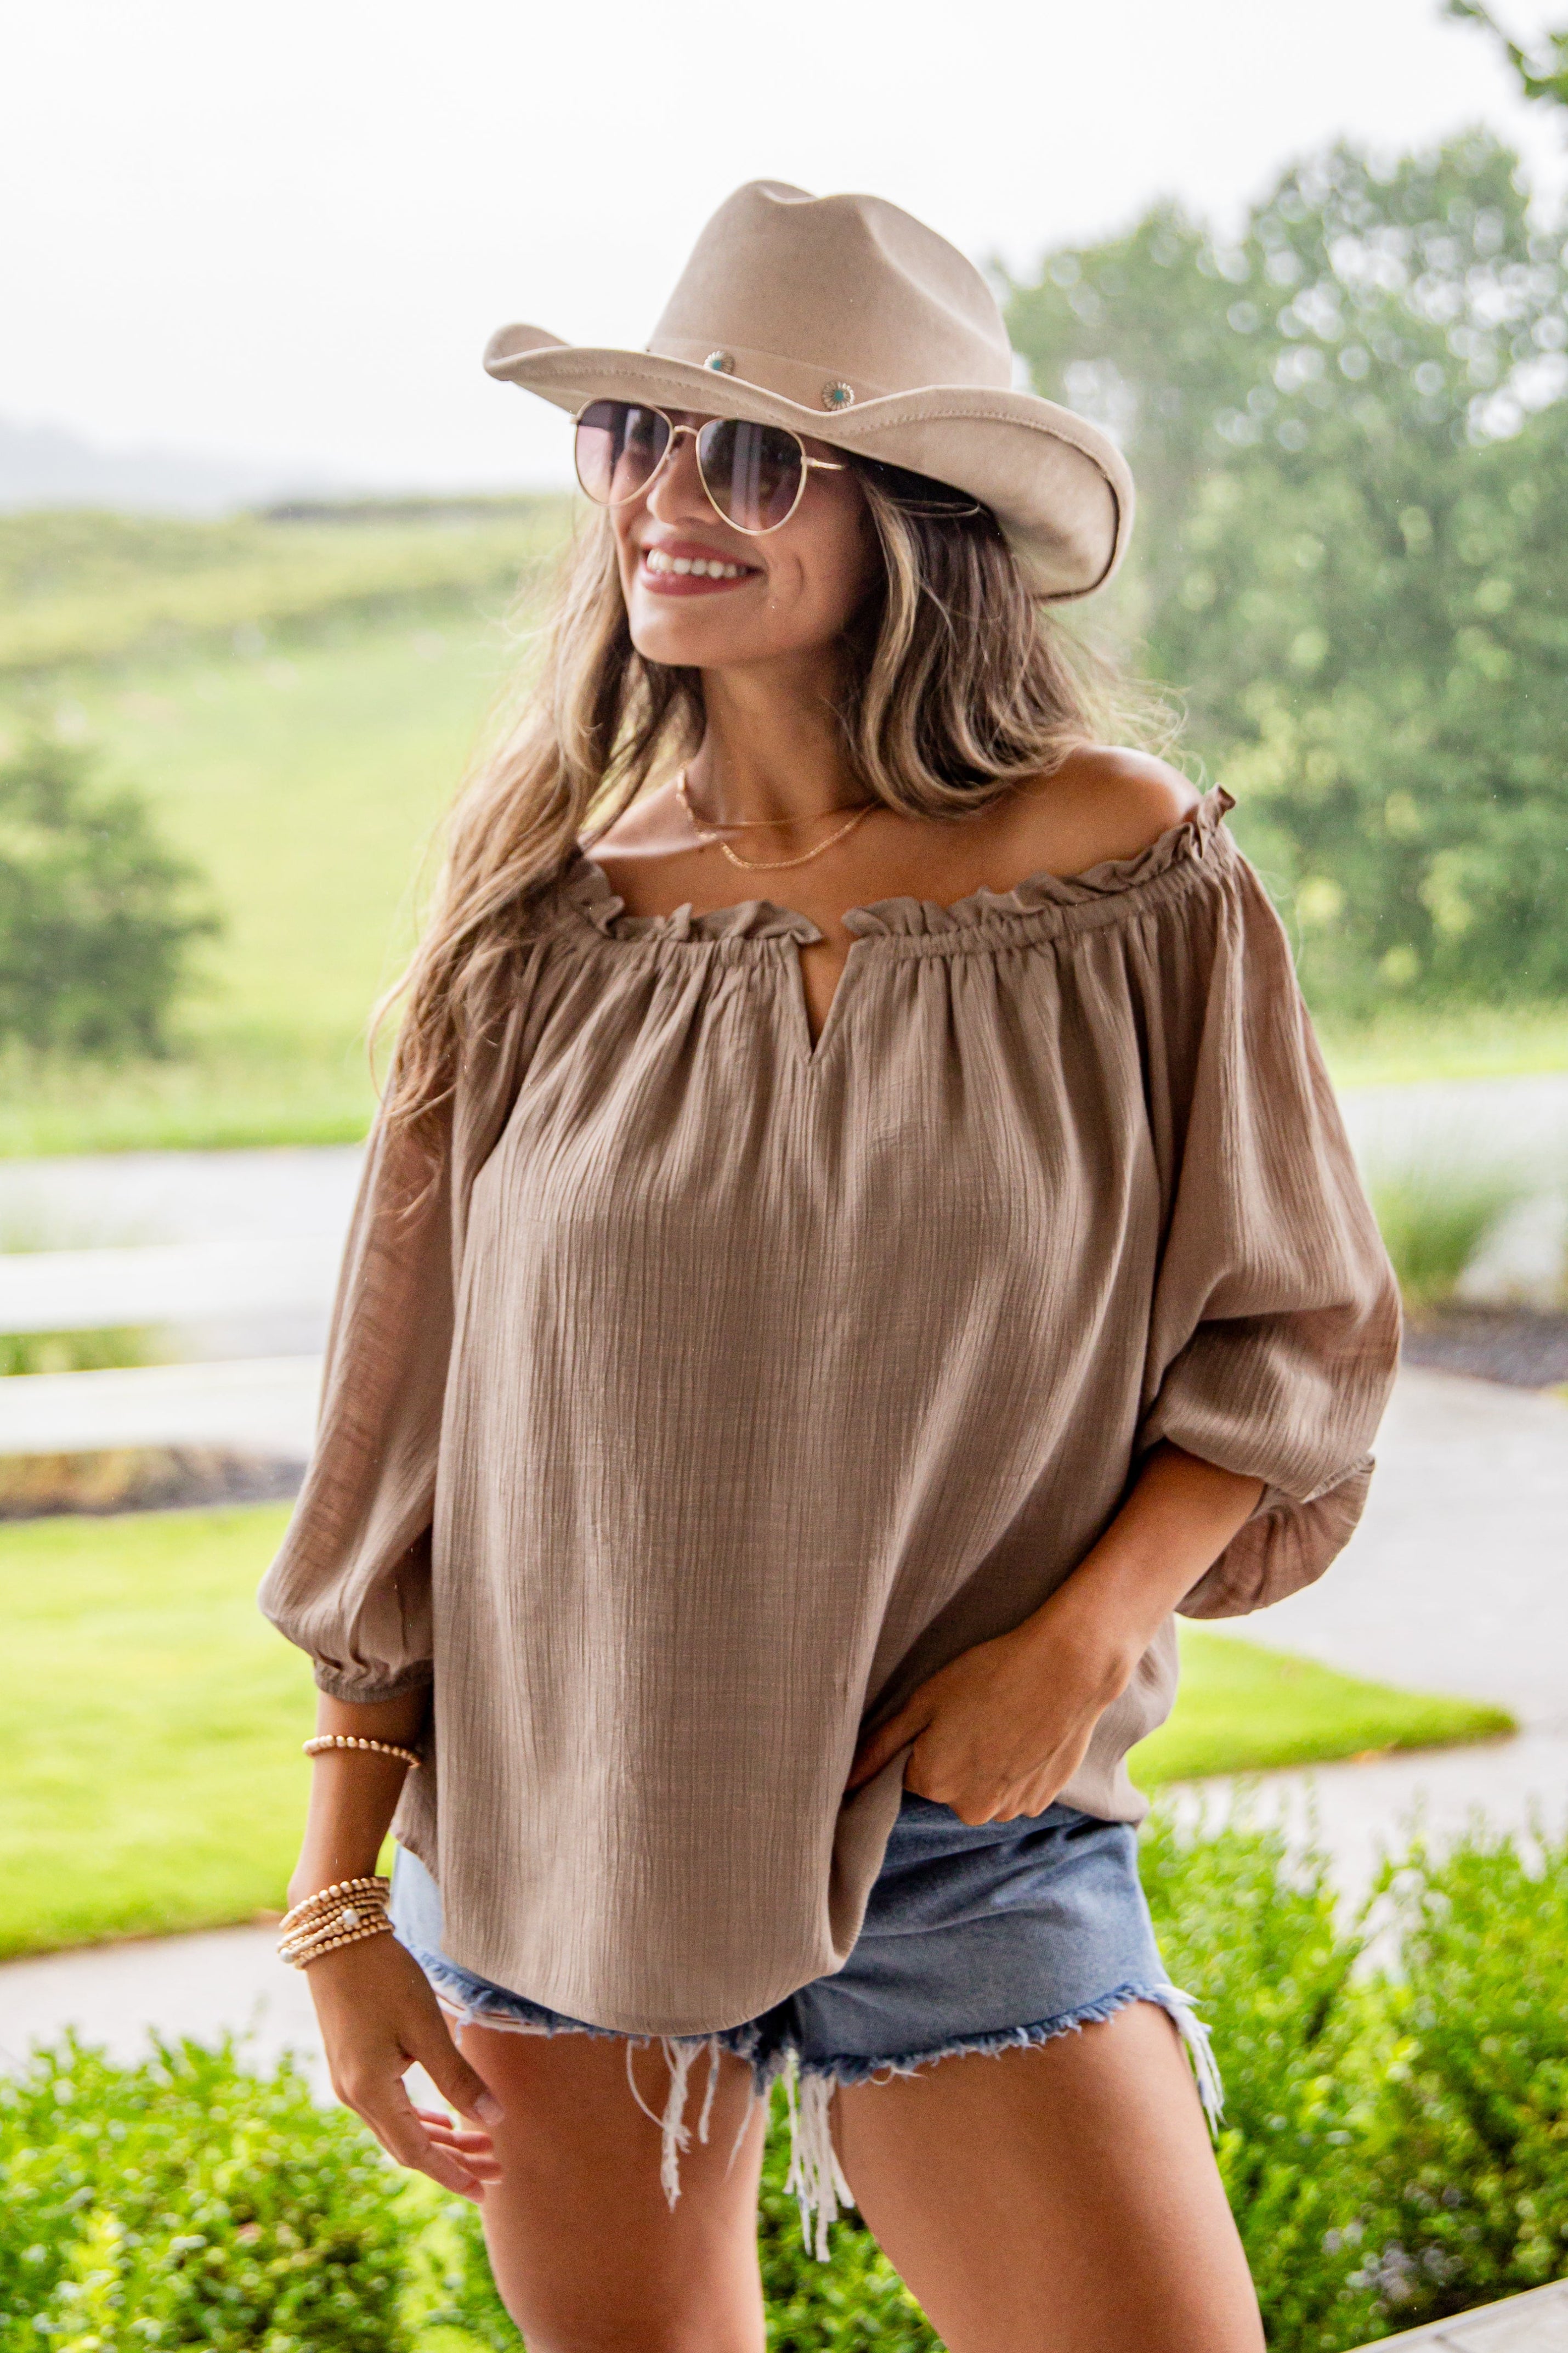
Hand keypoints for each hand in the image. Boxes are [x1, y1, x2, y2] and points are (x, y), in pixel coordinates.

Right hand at [304, 1930, 504, 2201]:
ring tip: (480, 2146)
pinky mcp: (350, 2064)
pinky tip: (441, 2121)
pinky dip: (417, 2121)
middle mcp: (354, 2096)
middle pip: (408, 2148)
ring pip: (399, 2129)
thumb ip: (458, 2078)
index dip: (453, 2174)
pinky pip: (388, 2109)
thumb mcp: (426, 2028)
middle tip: (496, 2170)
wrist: (337, 1938)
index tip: (487, 2191)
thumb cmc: (384, 1978)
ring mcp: (348, 2081)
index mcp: (371, 2093)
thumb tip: (494, 2119)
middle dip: (454, 2161)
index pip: (417, 2153)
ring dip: (440, 2141)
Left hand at [845, 1607, 1130, 1825]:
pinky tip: (1027, 1732)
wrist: (1068, 1668)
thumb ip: (881, 1746)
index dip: (928, 1738)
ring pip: (983, 1788)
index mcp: (933, 1783)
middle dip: (957, 1755)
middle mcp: (970, 1808)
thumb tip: (844, 1782)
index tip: (949, 1713)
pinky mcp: (1042, 1801)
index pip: (913, 1770)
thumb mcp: (925, 1701)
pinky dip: (1017, 1766)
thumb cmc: (990, 1674)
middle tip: (979, 1712)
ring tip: (1006, 1719)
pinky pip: (1015, 1789)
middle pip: (949, 1784)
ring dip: (988, 1763)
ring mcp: (1010, 1808)